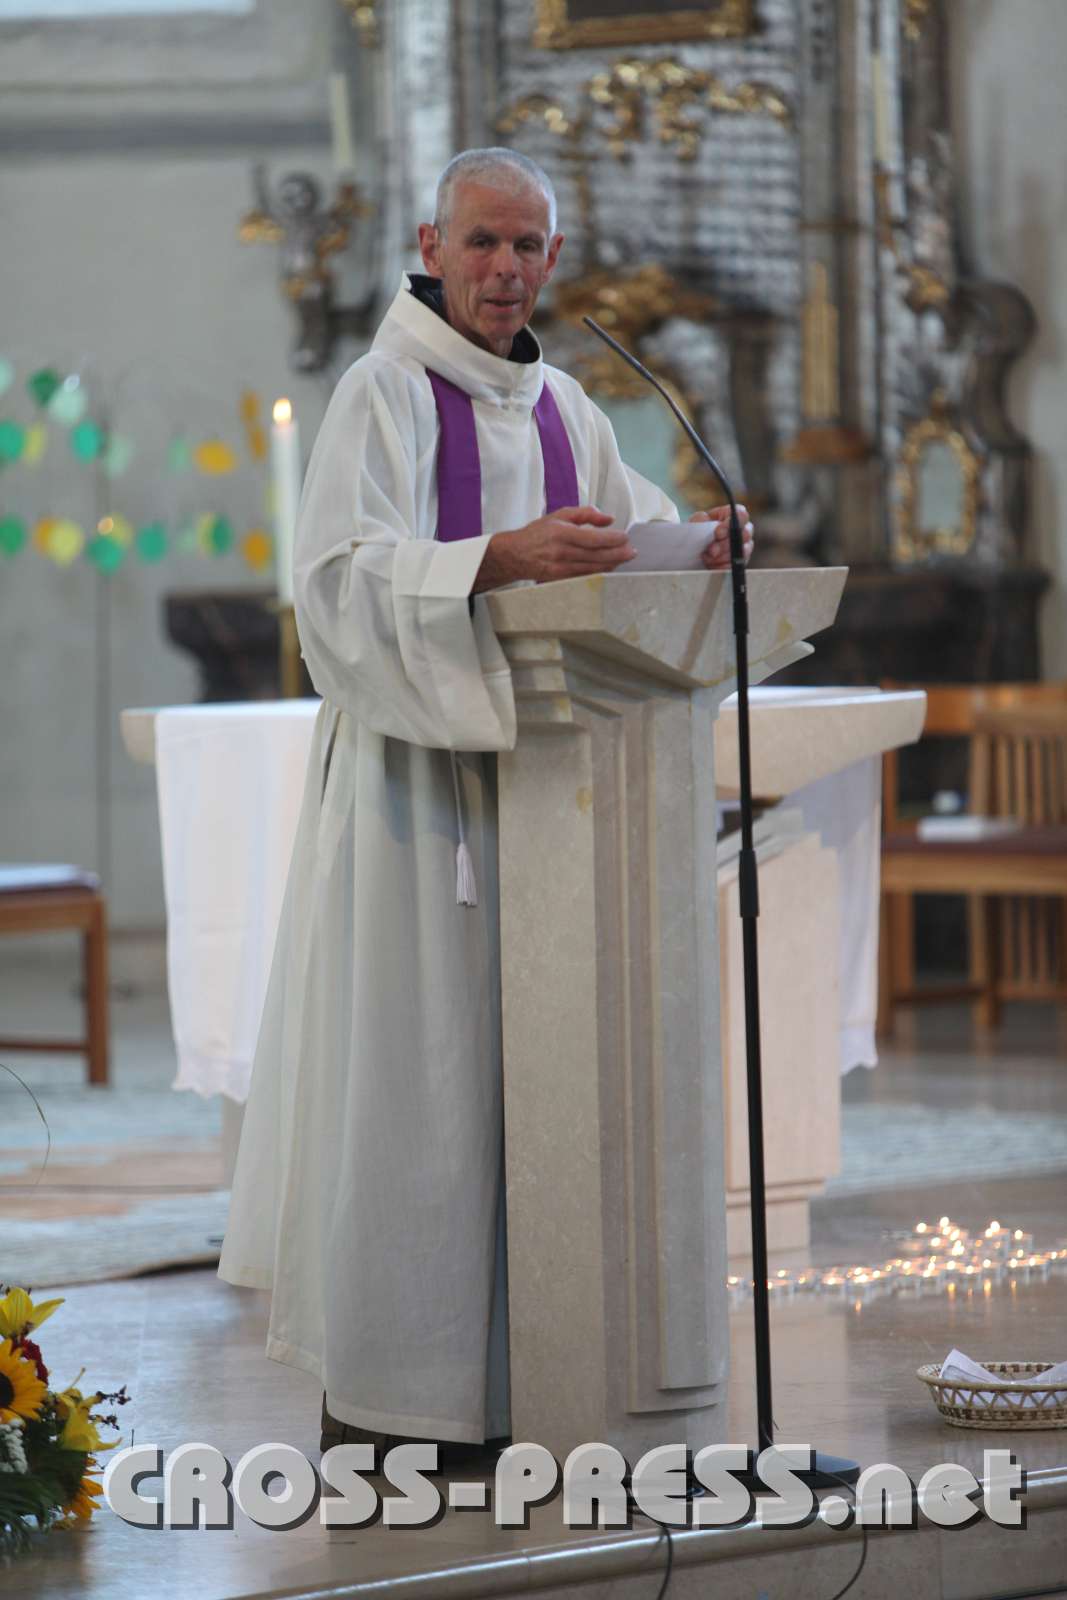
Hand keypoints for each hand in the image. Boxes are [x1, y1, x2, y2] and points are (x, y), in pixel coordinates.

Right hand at [474, 506, 634, 589]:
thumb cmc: (538, 533)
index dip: (612, 539)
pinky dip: (600, 572)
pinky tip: (610, 567)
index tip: (625, 537)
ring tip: (625, 559)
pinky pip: (585, 576)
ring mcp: (561, 568)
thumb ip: (585, 514)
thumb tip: (608, 519)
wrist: (515, 555)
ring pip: (593, 568)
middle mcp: (562, 552)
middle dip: (618, 554)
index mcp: (562, 533)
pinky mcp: (561, 579)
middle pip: (597, 555)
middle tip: (632, 552)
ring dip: (612, 564)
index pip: (594, 538)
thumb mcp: (559, 515)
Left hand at [690, 504, 753, 568]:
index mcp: (731, 515)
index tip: (718, 533)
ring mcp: (744, 546)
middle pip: (745, 534)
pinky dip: (722, 566)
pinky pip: (736, 565)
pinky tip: (712, 565)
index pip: (740, 514)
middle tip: (711, 551)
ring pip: (742, 551)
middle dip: (725, 544)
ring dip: (722, 556)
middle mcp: (742, 529)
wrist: (693, 554)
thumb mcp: (694, 524)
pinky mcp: (741, 561)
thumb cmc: (697, 535)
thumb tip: (705, 518)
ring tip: (708, 558)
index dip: (731, 524)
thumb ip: (699, 519)